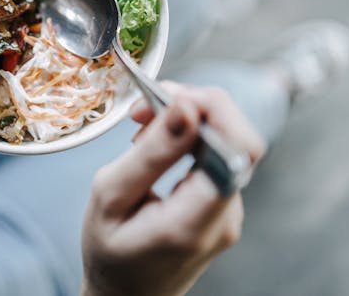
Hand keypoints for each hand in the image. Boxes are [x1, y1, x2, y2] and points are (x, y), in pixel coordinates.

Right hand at [81, 82, 265, 295]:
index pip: (238, 147)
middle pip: (239, 138)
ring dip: (188, 121)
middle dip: (195, 106)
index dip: (209, 108)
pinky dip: (189, 138)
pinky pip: (218, 156)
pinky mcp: (225, 207)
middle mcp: (226, 217)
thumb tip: (186, 106)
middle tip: (144, 108)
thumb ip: (151, 152)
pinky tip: (155, 145)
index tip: (162, 97)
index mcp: (195, 221)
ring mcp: (230, 213)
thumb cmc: (109, 251)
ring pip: (228, 142)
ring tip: (141, 127)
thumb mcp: (110, 196)